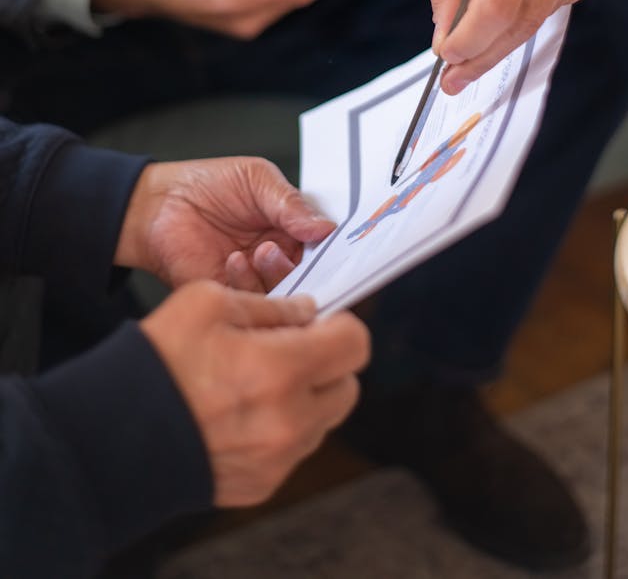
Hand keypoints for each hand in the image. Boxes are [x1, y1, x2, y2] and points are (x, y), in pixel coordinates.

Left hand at [116, 156, 335, 290]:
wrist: (160, 203)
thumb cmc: (209, 184)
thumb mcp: (257, 180)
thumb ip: (290, 204)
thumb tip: (326, 227)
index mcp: (293, 230)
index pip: (326, 248)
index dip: (336, 251)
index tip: (340, 250)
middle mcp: (280, 259)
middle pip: (311, 277)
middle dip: (307, 269)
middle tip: (284, 249)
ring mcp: (256, 280)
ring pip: (284, 294)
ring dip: (275, 274)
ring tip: (258, 250)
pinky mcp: (230, 296)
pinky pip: (251, 305)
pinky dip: (247, 285)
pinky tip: (234, 260)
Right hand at [140, 282, 369, 505]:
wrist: (114, 437)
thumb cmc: (158, 363)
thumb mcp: (207, 302)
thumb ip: (269, 304)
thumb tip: (306, 312)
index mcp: (282, 369)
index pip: (355, 344)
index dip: (340, 325)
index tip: (318, 322)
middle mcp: (290, 420)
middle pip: (348, 386)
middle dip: (328, 363)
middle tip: (289, 349)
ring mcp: (279, 458)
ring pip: (324, 419)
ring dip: (306, 396)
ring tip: (258, 381)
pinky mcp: (264, 483)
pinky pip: (296, 449)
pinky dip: (283, 427)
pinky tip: (243, 412)